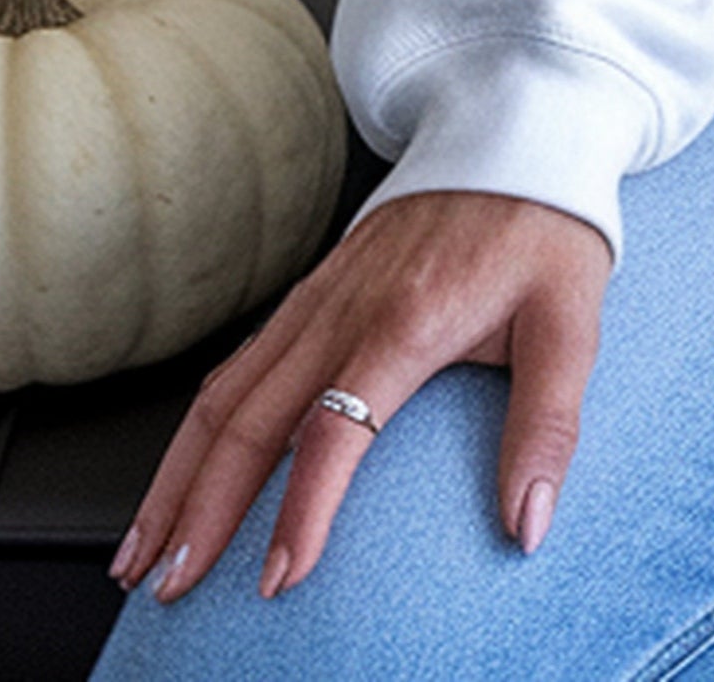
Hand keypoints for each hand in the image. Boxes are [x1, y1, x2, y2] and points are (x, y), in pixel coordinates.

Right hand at [112, 189, 614, 603]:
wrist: (519, 129)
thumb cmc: (547, 226)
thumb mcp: (571, 321)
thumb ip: (548, 425)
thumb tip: (528, 524)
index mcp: (407, 322)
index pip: (335, 433)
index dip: (302, 510)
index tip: (278, 579)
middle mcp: (347, 309)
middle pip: (250, 419)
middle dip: (199, 510)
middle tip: (169, 584)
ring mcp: (322, 296)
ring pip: (225, 394)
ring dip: (177, 474)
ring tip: (143, 549)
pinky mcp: (316, 288)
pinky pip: (241, 361)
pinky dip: (200, 424)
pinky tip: (182, 468)